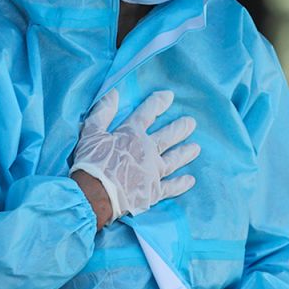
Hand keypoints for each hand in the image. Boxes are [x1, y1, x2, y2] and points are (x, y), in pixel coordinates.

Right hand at [70, 89, 199, 221]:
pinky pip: (171, 187)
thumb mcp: (91, 132)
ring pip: (173, 159)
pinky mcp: (154, 192)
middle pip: (167, 137)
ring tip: (196, 148)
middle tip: (191, 123)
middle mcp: (147, 151)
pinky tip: (190, 180)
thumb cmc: (91, 162)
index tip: (169, 96)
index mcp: (132, 135)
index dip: (158, 103)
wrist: (95, 195)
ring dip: (185, 153)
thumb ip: (103, 112)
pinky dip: (181, 184)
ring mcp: (153, 172)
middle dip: (179, 128)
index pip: (147, 114)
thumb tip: (114, 93)